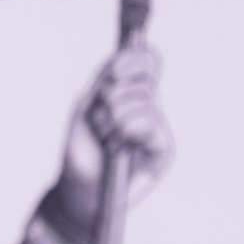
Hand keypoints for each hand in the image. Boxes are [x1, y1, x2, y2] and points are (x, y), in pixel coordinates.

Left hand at [52, 37, 175, 236]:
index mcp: (134, 95)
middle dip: (113, 94)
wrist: (79, 189)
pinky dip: (126, 128)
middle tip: (98, 118)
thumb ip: (105, 79)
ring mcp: (159, 129)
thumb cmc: (82, 149)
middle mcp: (151, 109)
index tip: (112, 71)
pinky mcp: (164, 149)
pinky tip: (116, 146)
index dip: (135, 59)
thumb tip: (122, 54)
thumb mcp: (86, 106)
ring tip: (104, 137)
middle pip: (145, 78)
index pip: (149, 62)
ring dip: (112, 115)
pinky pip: (151, 120)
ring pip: (145, 97)